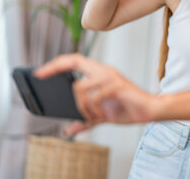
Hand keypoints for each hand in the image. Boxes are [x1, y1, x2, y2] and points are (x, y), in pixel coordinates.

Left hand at [34, 54, 159, 134]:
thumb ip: (85, 120)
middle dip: (55, 66)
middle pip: (75, 60)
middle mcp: (104, 71)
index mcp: (100, 74)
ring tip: (90, 116)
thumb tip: (69, 129)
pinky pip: (94, 97)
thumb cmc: (128, 108)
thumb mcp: (101, 116)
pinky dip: (93, 110)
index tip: (40, 72)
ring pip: (80, 86)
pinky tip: (100, 115)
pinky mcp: (117, 85)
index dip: (57, 64)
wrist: (149, 110)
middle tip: (40, 75)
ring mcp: (111, 77)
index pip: (75, 61)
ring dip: (80, 106)